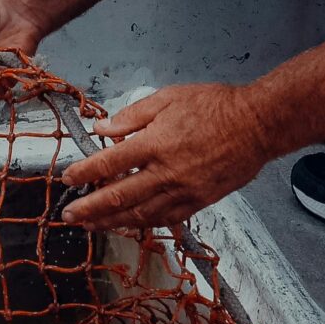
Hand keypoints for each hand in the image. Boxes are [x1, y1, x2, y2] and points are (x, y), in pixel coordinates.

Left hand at [60, 81, 276, 231]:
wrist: (257, 124)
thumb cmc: (214, 106)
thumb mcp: (168, 98)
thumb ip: (132, 116)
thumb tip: (103, 129)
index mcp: (156, 143)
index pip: (110, 163)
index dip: (85, 172)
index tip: (67, 177)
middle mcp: (167, 172)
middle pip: (119, 196)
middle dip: (90, 208)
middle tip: (69, 215)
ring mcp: (184, 191)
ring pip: (140, 214)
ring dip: (112, 221)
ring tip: (92, 225)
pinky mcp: (200, 201)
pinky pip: (166, 219)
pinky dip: (144, 224)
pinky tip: (129, 224)